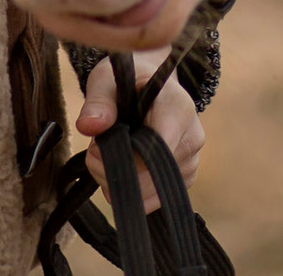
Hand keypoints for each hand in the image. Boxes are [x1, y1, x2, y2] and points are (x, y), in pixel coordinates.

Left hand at [77, 49, 202, 211]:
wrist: (152, 88)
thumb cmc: (128, 82)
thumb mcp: (107, 80)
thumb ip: (98, 101)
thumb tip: (89, 125)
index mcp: (178, 107)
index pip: (157, 147)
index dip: (121, 157)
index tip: (96, 147)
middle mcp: (192, 137)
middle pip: (149, 178)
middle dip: (112, 172)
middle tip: (94, 150)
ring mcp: (191, 162)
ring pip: (148, 196)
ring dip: (117, 183)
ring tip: (110, 155)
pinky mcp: (183, 181)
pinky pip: (151, 202)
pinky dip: (128, 192)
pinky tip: (122, 168)